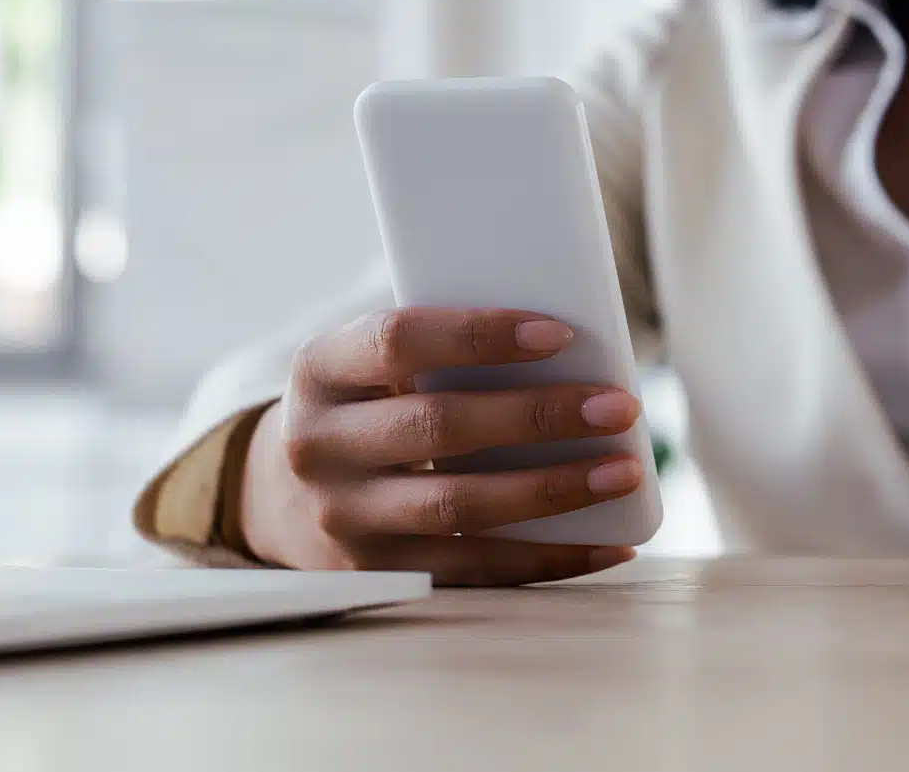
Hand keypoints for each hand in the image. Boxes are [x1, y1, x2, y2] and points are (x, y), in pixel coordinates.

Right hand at [239, 308, 644, 584]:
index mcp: (321, 370)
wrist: (284, 492)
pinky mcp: (377, 573)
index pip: (400, 341)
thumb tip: (575, 355)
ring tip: (624, 472)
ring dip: (554, 490)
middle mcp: (319, 445)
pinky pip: (474, 570)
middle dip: (539, 416)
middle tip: (619, 407)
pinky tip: (610, 543)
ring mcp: (343, 518)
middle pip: (439, 427)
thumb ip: (445, 351)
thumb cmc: (369, 403)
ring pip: (459, 507)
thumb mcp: (377, 364)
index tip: (560, 334)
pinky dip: (549, 557)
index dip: (480, 336)